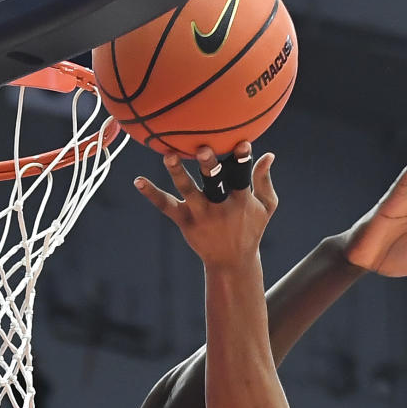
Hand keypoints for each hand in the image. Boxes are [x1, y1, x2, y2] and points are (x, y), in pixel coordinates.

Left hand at [134, 143, 276, 267]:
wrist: (231, 263)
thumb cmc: (250, 229)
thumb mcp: (265, 208)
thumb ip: (264, 181)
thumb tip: (269, 154)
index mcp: (241, 201)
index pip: (242, 177)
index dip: (243, 161)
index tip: (243, 144)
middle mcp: (220, 207)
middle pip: (214, 184)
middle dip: (209, 167)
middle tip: (202, 149)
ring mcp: (201, 215)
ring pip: (188, 192)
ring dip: (178, 174)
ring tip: (168, 156)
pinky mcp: (184, 222)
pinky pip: (166, 206)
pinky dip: (152, 194)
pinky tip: (138, 180)